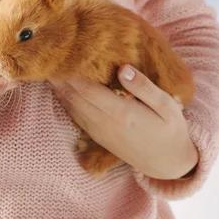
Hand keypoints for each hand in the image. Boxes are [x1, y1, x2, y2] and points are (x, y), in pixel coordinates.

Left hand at [49, 65, 197, 179]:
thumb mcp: (166, 106)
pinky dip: (64, 100)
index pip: (87, 89)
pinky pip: (75, 116)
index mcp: (122, 113)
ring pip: (71, 106)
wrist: (168, 164)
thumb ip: (144, 87)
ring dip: (58, 88)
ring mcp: (99, 131)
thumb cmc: (170, 130)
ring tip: (48, 68)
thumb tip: (122, 68)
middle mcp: (105, 123)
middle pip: (74, 96)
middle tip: (47, 57)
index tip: (63, 54)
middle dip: (59, 77)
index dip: (71, 72)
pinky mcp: (97, 136)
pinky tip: (59, 89)